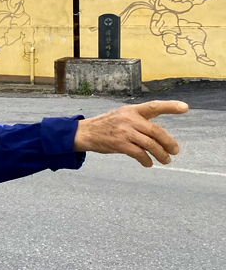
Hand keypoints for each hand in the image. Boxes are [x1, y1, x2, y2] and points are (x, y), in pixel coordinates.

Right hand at [73, 100, 187, 166]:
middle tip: (174, 151)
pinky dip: (146, 160)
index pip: (154, 106)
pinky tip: (148, 163)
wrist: (84, 133)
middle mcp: (129, 119)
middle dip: (168, 143)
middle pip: (156, 131)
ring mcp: (124, 132)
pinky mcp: (119, 144)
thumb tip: (158, 135)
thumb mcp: (121, 116)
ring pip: (149, 144)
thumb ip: (138, 121)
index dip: (170, 106)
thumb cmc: (105, 126)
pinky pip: (139, 153)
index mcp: (132, 110)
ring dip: (160, 154)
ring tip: (165, 160)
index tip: (185, 108)